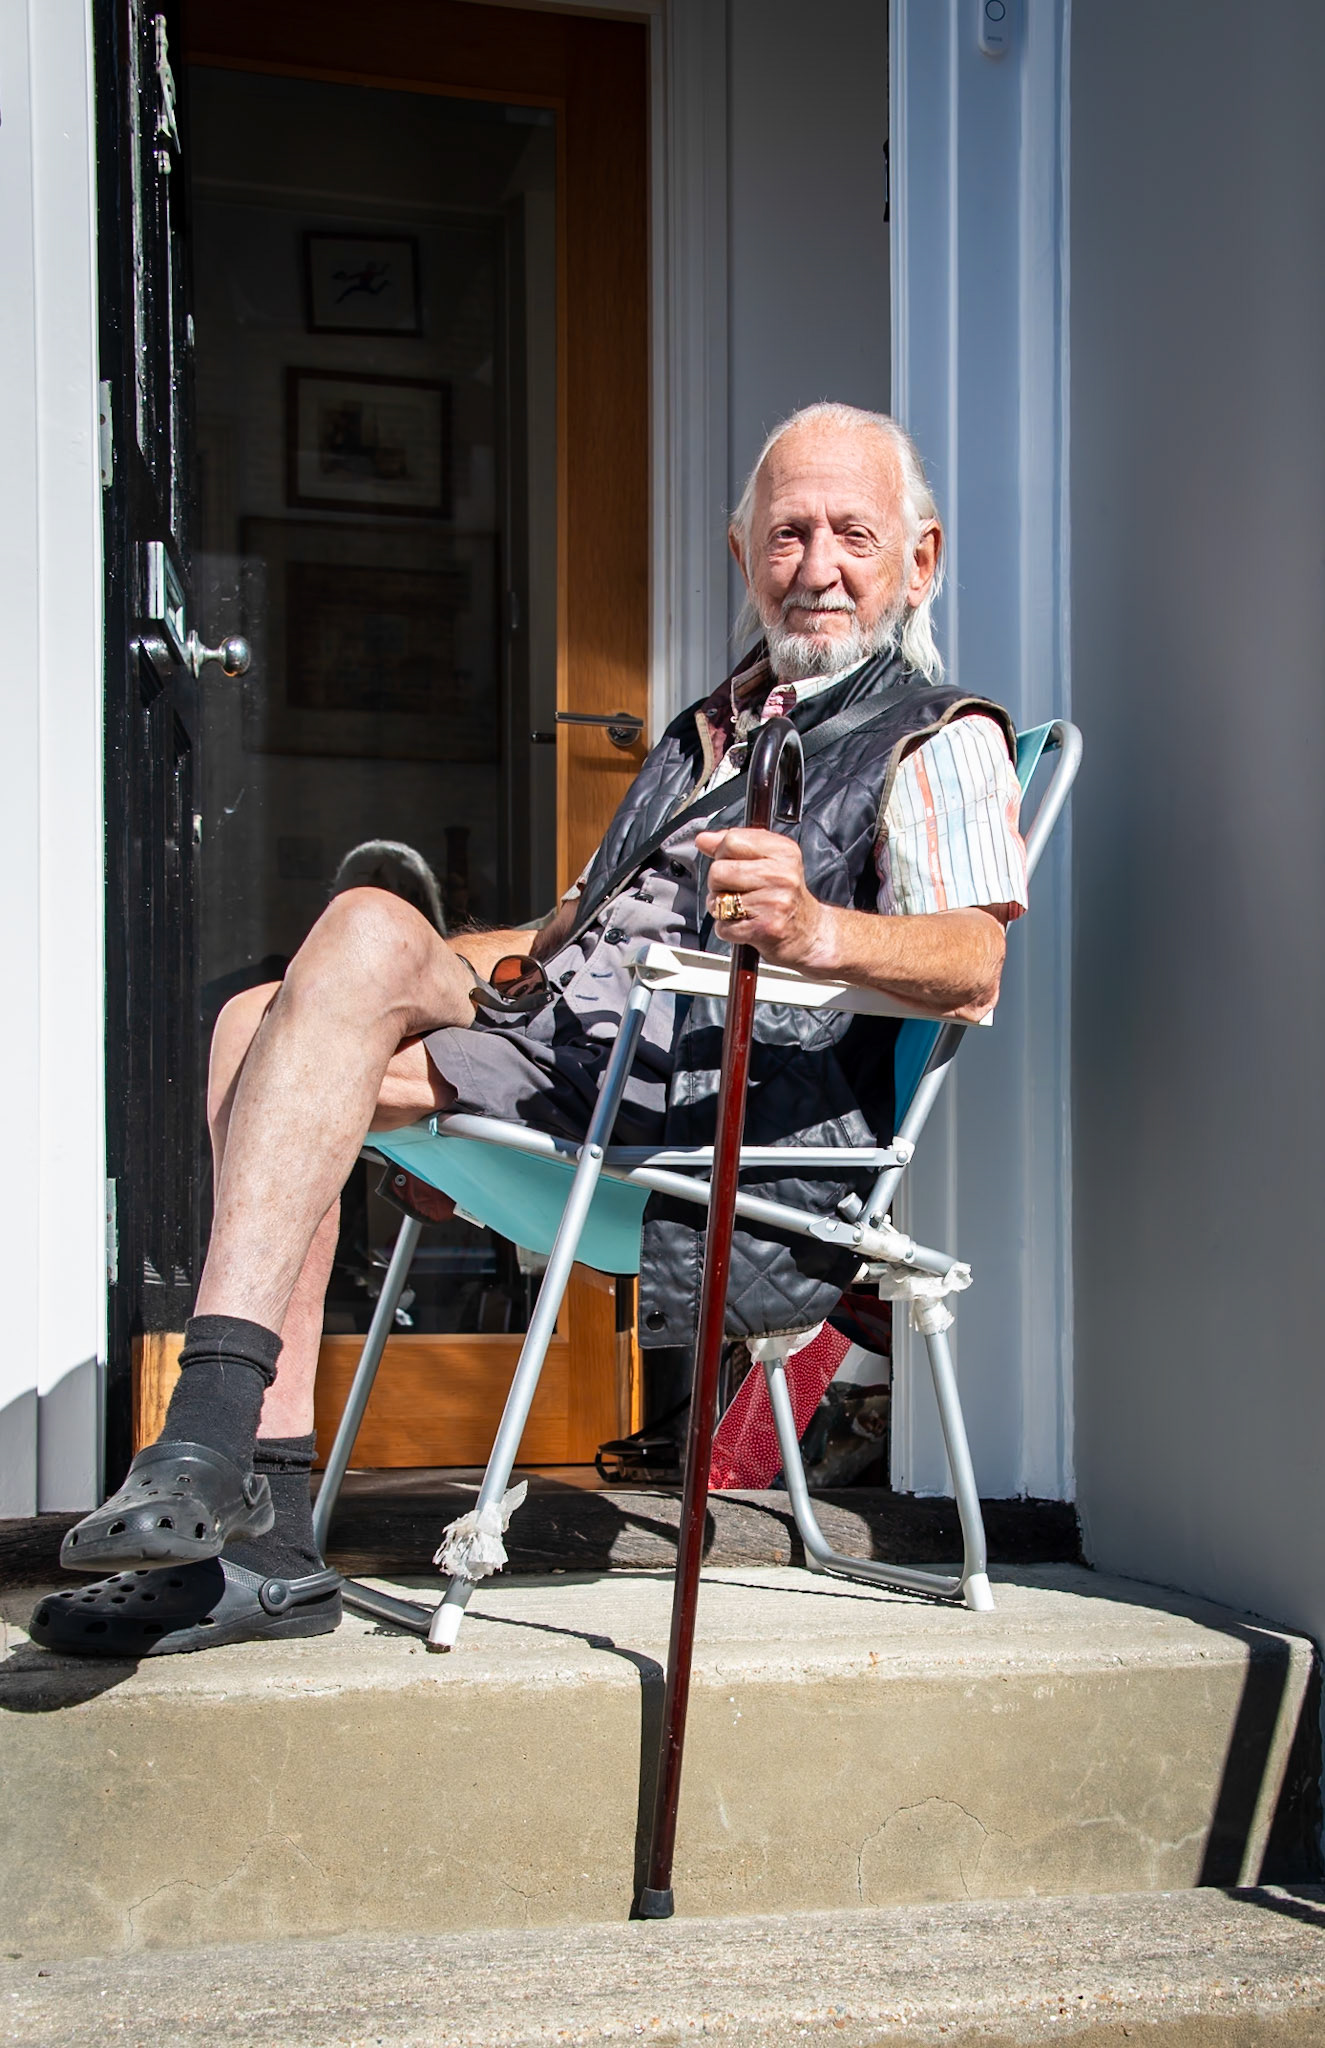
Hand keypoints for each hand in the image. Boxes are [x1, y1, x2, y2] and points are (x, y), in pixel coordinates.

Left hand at [695, 827, 832, 969]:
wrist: (809, 933)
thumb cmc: (785, 896)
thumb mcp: (769, 861)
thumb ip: (735, 846)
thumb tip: (704, 839)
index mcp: (783, 851)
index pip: (732, 840)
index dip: (723, 854)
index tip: (734, 864)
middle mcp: (782, 874)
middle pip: (718, 871)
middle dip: (718, 884)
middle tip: (737, 891)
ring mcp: (774, 902)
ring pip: (717, 900)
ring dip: (721, 909)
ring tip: (742, 909)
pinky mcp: (766, 928)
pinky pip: (724, 927)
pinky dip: (728, 930)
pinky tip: (746, 925)